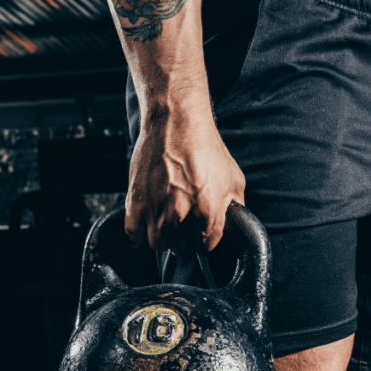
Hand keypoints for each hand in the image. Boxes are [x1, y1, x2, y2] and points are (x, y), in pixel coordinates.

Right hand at [125, 106, 244, 252]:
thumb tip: (235, 224)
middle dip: (186, 240)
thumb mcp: (233, 178)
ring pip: (158, 244)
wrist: (175, 122)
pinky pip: (134, 233)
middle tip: (186, 226)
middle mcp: (181, 215)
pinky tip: (150, 222)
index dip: (206, 241)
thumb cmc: (205, 146)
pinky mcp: (136, 201)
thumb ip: (236, 207)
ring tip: (168, 225)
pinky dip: (141, 232)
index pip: (207, 246)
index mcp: (208, 211)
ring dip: (164, 238)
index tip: (203, 234)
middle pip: (182, 248)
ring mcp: (156, 209)